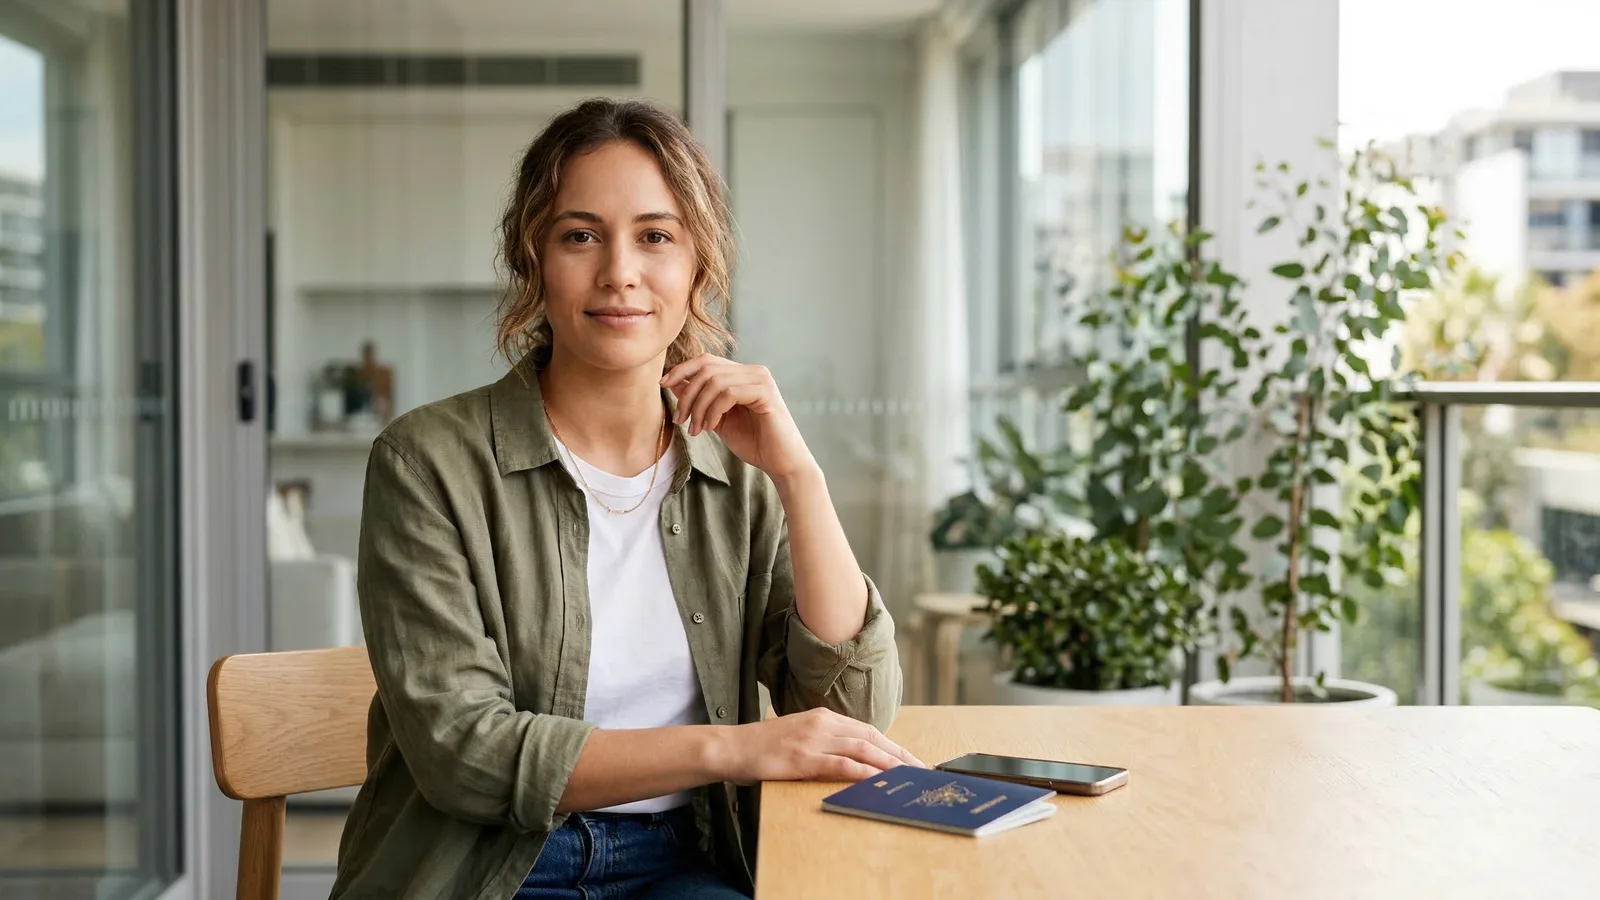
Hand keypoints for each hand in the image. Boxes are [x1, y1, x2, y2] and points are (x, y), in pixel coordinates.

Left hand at [661, 354, 815, 479]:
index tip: (662, 385)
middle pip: (707, 368)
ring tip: (697, 430)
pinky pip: (729, 393)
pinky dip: (713, 411)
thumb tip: (672, 381)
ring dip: (698, 407)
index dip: (682, 370)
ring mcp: (761, 379)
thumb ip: (699, 400)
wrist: (781, 463)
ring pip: (715, 381)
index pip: (706, 360)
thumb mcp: (717, 419)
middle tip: (680, 420)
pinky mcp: (766, 393)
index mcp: (743, 374)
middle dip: (687, 394)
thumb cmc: (753, 442)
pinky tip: (711, 428)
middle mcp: (753, 371)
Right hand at [716, 708, 925, 785]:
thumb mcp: (798, 735)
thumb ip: (823, 740)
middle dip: (899, 754)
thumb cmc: (763, 746)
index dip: (892, 744)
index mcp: (823, 716)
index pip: (867, 730)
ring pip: (862, 749)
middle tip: (921, 769)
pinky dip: (863, 772)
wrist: (732, 747)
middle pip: (871, 737)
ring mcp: (813, 740)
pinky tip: (879, 780)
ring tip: (908, 775)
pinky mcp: (803, 758)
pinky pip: (841, 765)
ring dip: (889, 763)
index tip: (910, 758)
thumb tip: (849, 756)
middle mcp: (822, 724)